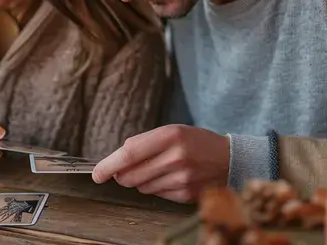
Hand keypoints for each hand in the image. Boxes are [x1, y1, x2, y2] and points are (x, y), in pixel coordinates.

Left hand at [92, 124, 229, 202]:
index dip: (109, 165)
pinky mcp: (186, 195)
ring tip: (160, 169)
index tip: (97, 174)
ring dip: (142, 180)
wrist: (230, 159)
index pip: (129, 153)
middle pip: (130, 176)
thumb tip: (116, 164)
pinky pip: (156, 195)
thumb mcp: (172, 131)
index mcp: (170, 136)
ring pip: (141, 187)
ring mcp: (182, 179)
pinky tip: (172, 178)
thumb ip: (144, 144)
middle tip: (130, 168)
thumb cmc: (196, 142)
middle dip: (123, 174)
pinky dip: (157, 187)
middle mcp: (176, 157)